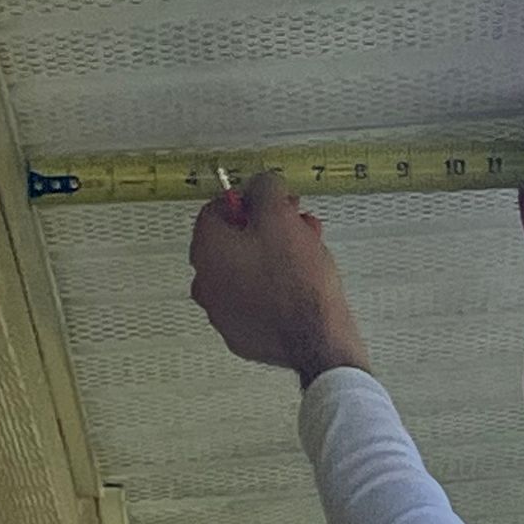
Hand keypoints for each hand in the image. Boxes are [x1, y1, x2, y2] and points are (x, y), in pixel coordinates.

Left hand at [189, 171, 371, 382]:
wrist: (317, 339)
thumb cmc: (297, 281)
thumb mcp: (281, 217)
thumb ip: (266, 189)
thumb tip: (263, 185)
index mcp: (207, 251)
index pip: (215, 209)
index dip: (249, 199)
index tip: (274, 201)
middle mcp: (206, 283)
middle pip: (232, 241)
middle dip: (265, 227)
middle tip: (295, 225)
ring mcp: (222, 313)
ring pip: (245, 270)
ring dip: (272, 255)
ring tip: (307, 253)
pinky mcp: (243, 334)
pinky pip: (255, 300)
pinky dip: (273, 287)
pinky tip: (301, 284)